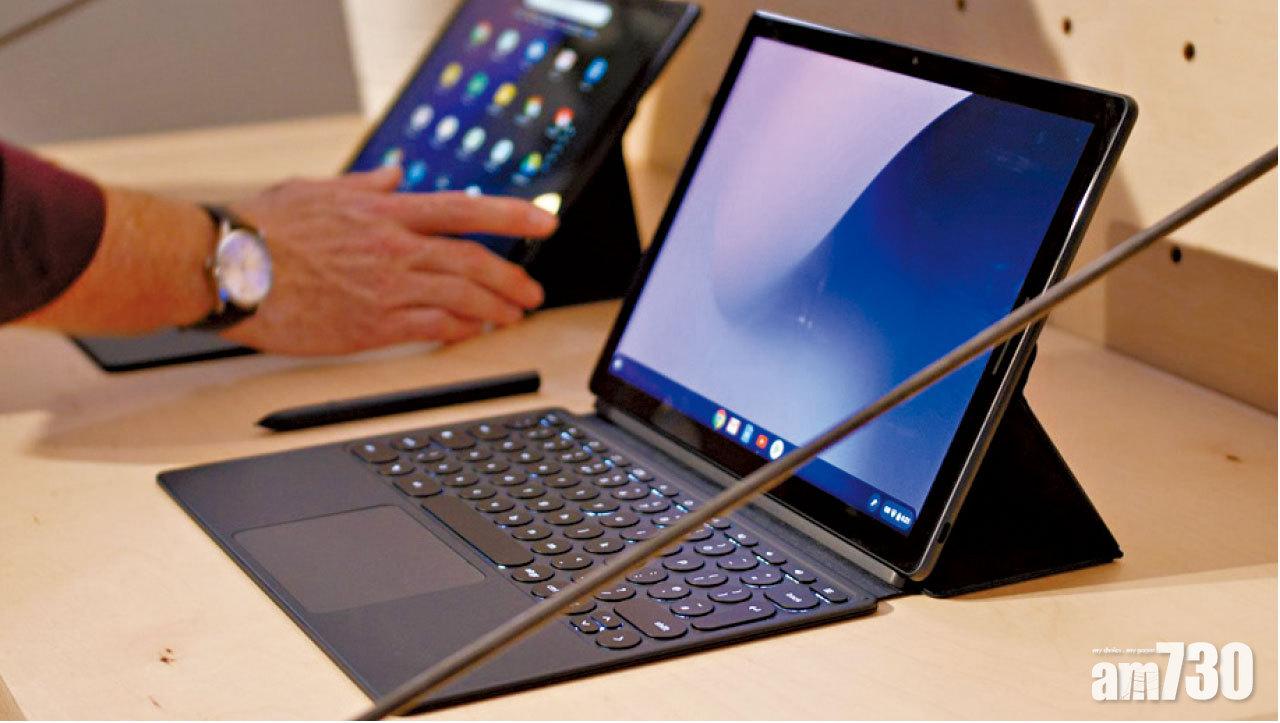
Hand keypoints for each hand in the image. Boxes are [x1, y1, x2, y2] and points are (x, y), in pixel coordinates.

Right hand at [221, 167, 556, 354]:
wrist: (225, 266)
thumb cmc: (261, 228)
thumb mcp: (317, 188)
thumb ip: (366, 183)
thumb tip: (396, 174)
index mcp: (383, 211)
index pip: (465, 209)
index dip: (513, 215)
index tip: (545, 221)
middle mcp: (393, 248)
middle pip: (473, 261)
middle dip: (512, 278)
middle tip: (533, 291)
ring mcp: (385, 289)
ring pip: (461, 299)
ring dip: (495, 308)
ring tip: (512, 315)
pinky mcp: (371, 327)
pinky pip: (431, 330)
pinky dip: (460, 332)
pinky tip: (472, 334)